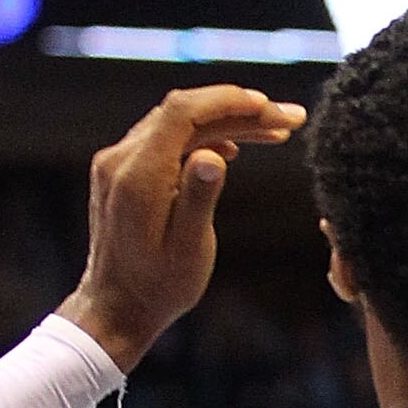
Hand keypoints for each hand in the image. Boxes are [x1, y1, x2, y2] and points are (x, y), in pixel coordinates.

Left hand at [59, 85, 304, 372]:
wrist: (116, 307)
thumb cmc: (158, 287)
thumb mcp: (188, 249)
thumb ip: (199, 198)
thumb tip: (215, 154)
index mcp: (138, 176)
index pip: (183, 112)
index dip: (228, 101)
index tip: (269, 106)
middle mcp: (121, 160)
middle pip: (186, 113)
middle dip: (241, 110)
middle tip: (290, 119)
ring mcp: (119, 163)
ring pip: (180, 124)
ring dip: (228, 122)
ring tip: (276, 132)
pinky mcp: (125, 171)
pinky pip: (169, 138)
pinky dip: (206, 135)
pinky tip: (235, 149)